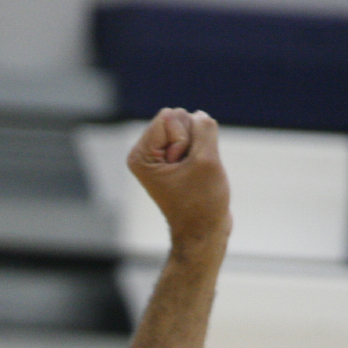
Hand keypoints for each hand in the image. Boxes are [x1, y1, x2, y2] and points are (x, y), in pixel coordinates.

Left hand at [127, 108, 231, 251]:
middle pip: (178, 118)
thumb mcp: (206, 160)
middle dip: (193, 142)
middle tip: (190, 173)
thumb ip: (204, 128)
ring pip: (190, 127)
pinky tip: (198, 174)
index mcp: (141, 155)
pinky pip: (195, 138)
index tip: (183, 167)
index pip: (169, 117)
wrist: (204, 233)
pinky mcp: (174, 159)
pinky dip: (203, 152)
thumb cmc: (202, 202)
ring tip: (194, 175)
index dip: (185, 139)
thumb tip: (199, 115)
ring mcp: (160, 156)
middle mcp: (146, 153)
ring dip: (200, 148)